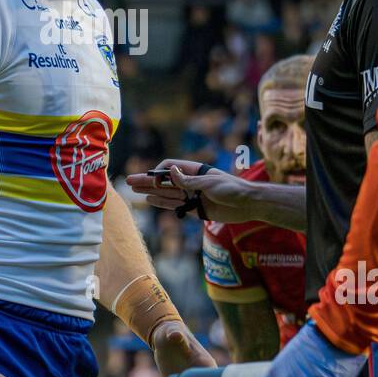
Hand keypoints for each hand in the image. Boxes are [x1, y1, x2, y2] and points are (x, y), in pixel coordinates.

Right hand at [125, 161, 258, 224]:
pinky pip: (175, 206)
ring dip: (151, 191)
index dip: (158, 172)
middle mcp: (191, 182)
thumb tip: (169, 171)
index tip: (148, 179)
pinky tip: (150, 199)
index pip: (170, 167)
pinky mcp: (196, 209)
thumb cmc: (232, 189)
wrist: (248, 205)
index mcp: (195, 170)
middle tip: (129, 182)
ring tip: (134, 191)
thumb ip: (188, 180)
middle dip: (147, 181)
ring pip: (167, 193)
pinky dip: (162, 203)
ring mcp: (193, 195)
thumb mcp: (209, 183)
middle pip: (165, 181)